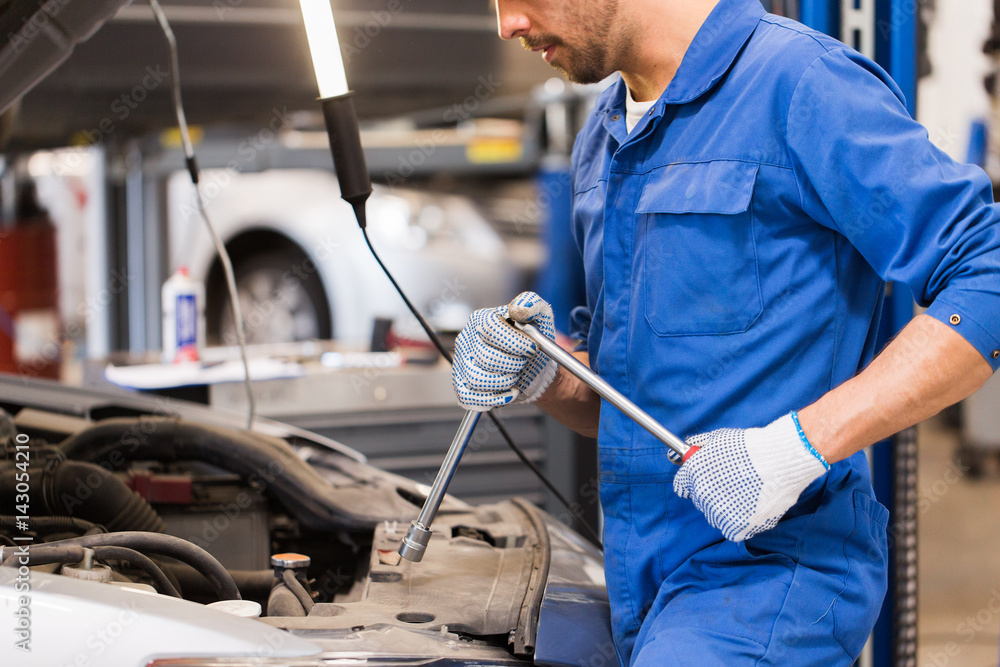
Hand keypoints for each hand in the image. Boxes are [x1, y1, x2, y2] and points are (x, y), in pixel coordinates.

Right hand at [452, 292, 557, 410]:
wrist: (531, 365)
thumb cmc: (532, 340)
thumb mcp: (539, 316)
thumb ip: (532, 304)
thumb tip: (519, 308)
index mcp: (481, 319)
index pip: (491, 329)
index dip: (515, 342)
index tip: (533, 348)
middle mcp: (466, 340)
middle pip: (487, 357)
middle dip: (514, 363)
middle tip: (524, 362)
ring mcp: (461, 364)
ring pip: (478, 379)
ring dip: (506, 381)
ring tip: (516, 374)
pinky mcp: (462, 385)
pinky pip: (471, 398)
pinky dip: (495, 398)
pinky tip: (509, 391)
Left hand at [673, 412, 829, 540]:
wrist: (779, 460)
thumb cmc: (751, 446)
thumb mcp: (718, 438)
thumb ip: (700, 445)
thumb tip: (690, 447)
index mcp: (693, 474)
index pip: (681, 486)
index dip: (693, 482)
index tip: (705, 480)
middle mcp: (702, 495)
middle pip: (700, 501)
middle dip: (712, 494)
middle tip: (733, 484)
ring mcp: (719, 512)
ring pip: (716, 517)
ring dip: (726, 510)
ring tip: (746, 495)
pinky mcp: (738, 527)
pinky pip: (732, 531)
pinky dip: (739, 524)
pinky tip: (750, 509)